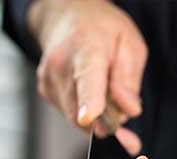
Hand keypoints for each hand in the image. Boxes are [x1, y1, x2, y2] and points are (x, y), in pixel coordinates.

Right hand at [27, 0, 147, 154]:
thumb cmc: (103, 30)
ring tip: (109, 91)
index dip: (89, 102)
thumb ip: (130, 79)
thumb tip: (128, 110)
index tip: (89, 117)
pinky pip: (73, 116)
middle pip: (83, 113)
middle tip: (127, 118)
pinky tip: (93, 92)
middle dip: (109, 124)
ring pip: (79, 121)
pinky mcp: (46, 91)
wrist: (67, 16)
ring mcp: (49, 80)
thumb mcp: (130, 44)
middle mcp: (61, 66)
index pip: (87, 79)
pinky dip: (88, 114)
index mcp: (87, 49)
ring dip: (100, 119)